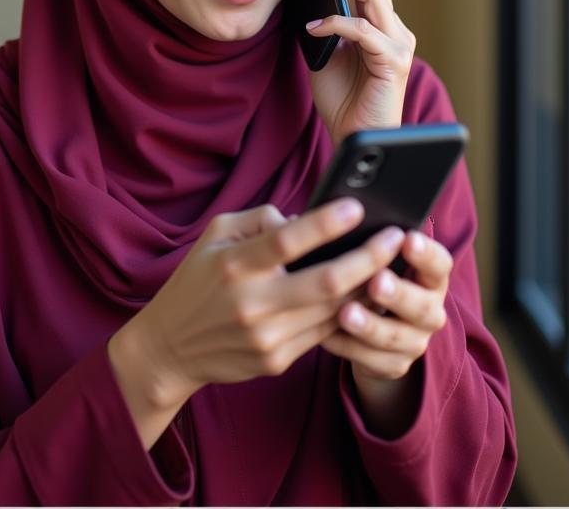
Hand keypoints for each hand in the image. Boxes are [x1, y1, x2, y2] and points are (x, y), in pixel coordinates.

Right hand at [123, 199, 405, 409]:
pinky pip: (323, 332)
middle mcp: (252, 302)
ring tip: (392, 263)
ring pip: (334, 311)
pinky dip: (347, 312)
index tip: (357, 207)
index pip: (287, 241)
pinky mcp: (277, 360)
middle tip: (396, 238)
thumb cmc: (198, 280)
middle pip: (327, 282)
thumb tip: (305, 220)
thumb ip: (260, 220)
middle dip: (369, 258)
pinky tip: (364, 293)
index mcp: (234, 264)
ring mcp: (267, 337)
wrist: (171, 346)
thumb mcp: (216, 234)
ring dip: (368, 287)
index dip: (326, 223)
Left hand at [305, 0, 416, 145]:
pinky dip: (336, 25)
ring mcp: (398, 44)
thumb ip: (323, 27)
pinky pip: (364, 31)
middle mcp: (394, 30)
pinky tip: (313, 28)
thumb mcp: (326, 53)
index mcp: (380, 25)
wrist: (355, 135)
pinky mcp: (393, 62)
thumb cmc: (343, 99)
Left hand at [320, 228, 451, 382]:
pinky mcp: (395, 365)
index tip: (407, 238)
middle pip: (423, 305)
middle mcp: (429, 309)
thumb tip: (320, 215)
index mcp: (429, 276)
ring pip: (396, 337)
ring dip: (370, 325)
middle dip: (399, 293)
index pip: (440, 263)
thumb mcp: (369, 259)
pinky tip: (324, 335)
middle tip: (376, 280)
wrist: (374, 332)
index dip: (426, 253)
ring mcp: (415, 340)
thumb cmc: (366, 277)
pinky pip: (373, 360)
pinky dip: (348, 347)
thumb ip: (361, 242)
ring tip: (345, 312)